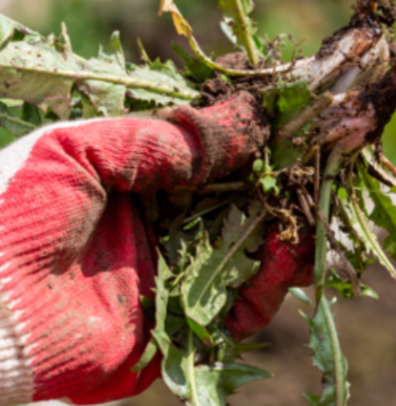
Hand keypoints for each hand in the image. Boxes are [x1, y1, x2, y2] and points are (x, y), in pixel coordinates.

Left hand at [0, 93, 313, 405]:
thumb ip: (161, 137)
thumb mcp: (79, 150)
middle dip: (286, 191)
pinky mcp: (180, 318)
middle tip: (320, 183)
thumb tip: (244, 122)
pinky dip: (266, 291)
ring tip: (303, 236)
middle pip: (246, 199)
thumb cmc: (13, 216)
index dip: (258, 143)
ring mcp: (176, 268)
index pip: (218, 153)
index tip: (299, 131)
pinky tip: (278, 276)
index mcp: (144, 175)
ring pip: (253, 250)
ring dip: (288, 240)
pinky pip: (239, 304)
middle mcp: (167, 218)